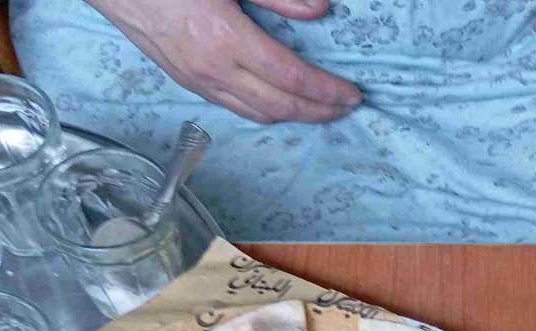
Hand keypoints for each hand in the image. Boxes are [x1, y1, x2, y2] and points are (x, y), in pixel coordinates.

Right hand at [87, 0, 358, 122]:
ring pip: (256, 113)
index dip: (327, 91)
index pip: (292, 79)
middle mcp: (212, 70)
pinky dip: (262, 109)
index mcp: (226, 40)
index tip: (353, 95)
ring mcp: (194, 79)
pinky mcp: (181, 78)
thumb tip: (320, 9)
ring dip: (292, 115)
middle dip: (318, 111)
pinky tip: (275, 101)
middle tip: (345, 107)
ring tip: (318, 109)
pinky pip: (232, 106)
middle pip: (280, 106)